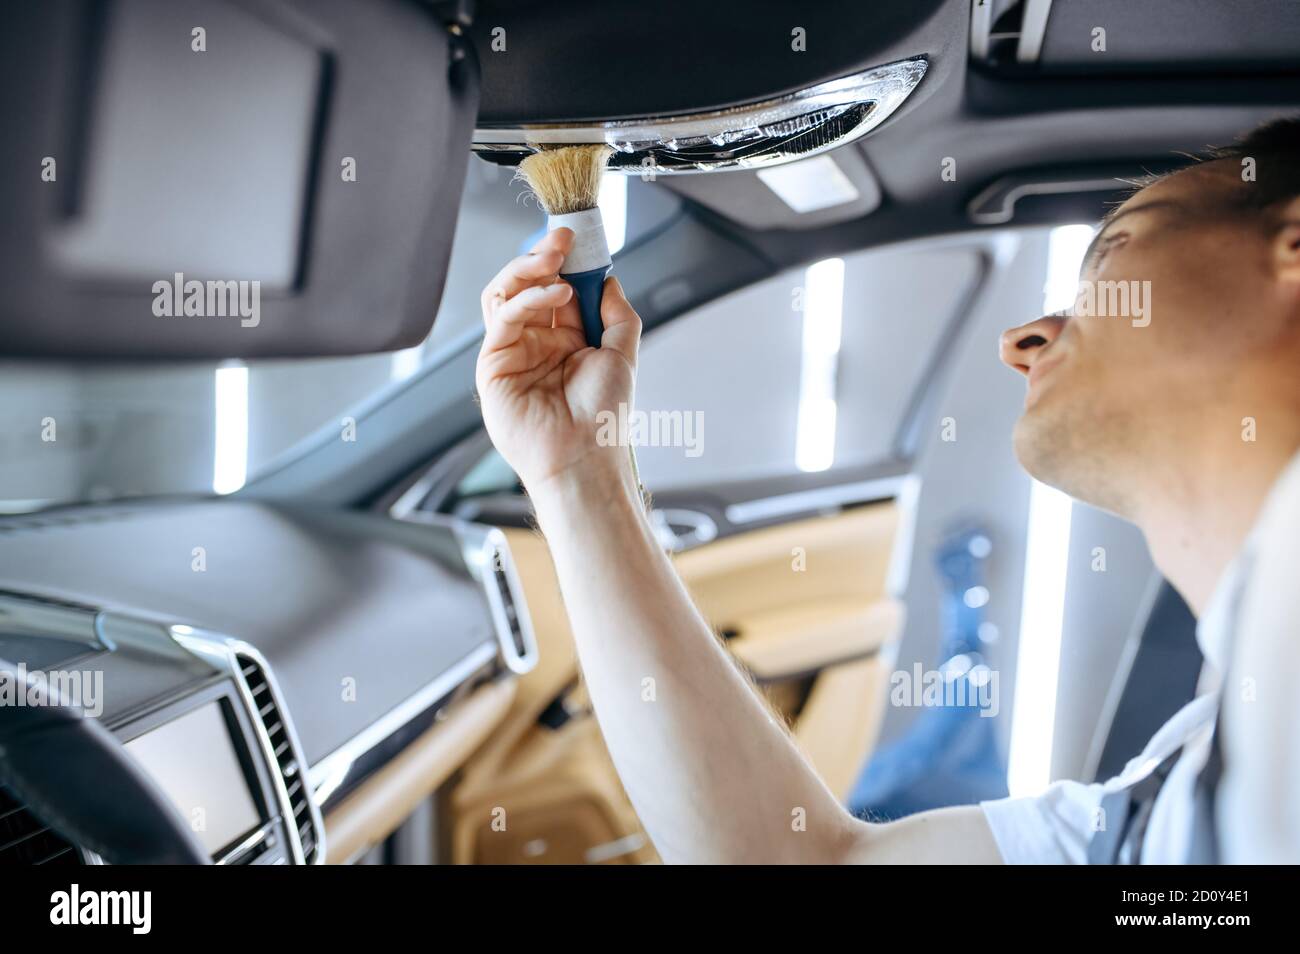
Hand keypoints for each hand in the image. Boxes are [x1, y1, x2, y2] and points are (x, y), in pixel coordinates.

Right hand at [475, 228, 642, 496]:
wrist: (586, 456)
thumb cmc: (604, 416)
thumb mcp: (622, 353)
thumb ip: (617, 313)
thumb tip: (607, 277)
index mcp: (564, 340)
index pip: (556, 286)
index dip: (565, 261)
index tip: (578, 239)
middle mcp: (535, 342)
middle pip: (525, 284)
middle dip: (542, 256)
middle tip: (562, 240)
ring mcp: (511, 352)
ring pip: (505, 293)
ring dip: (528, 268)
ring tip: (554, 257)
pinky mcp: (493, 365)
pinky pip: (503, 318)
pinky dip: (528, 298)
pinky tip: (555, 293)